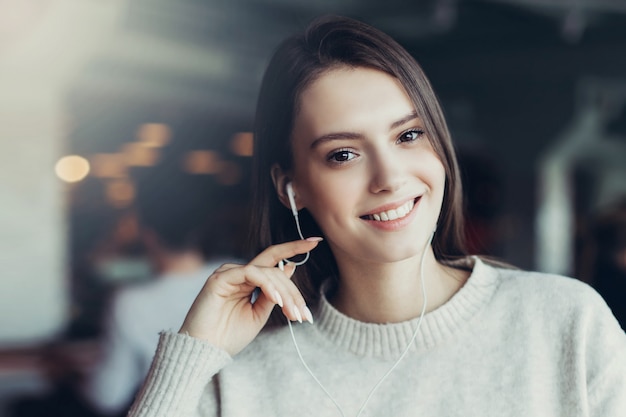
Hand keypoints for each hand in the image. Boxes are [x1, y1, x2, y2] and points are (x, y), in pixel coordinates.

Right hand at [179, 238, 321, 355]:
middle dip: (294, 292)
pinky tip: (278, 301)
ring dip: (285, 293)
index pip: (273, 260)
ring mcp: (228, 273)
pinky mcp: (221, 278)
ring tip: (292, 313)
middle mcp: (238, 272)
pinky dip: (269, 286)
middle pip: (275, 269)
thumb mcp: (259, 314)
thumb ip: (273, 293)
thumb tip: (289, 268)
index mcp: (247, 280)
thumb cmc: (228, 336)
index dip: (293, 249)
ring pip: (267, 271)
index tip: (315, 243)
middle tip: (304, 315)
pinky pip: (252, 274)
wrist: (205, 352)